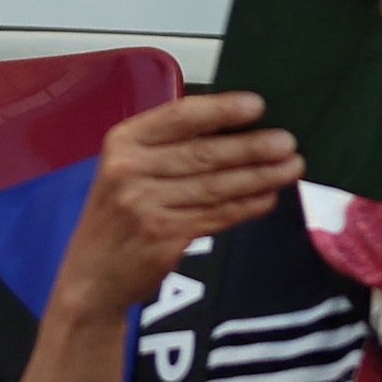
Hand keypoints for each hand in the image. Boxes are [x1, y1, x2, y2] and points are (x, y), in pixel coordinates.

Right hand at [55, 91, 303, 310]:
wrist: (90, 275)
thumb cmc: (117, 214)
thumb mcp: (126, 170)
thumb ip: (168, 150)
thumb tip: (235, 131)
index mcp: (123, 142)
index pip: (179, 117)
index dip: (221, 110)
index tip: (257, 105)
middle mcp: (130, 170)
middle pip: (203, 154)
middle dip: (252, 148)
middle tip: (289, 143)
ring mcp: (145, 206)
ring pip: (215, 187)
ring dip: (259, 177)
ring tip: (291, 168)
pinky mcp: (164, 238)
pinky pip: (216, 217)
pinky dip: (246, 207)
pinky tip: (268, 198)